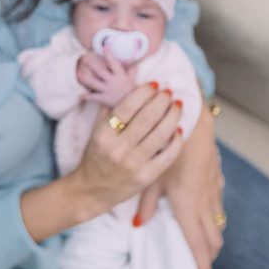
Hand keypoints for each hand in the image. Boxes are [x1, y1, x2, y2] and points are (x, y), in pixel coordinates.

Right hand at [67, 85, 182, 220]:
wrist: (90, 190)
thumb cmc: (96, 155)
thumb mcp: (96, 129)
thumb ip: (111, 105)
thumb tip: (130, 78)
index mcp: (104, 134)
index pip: (128, 106)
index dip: (145, 91)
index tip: (155, 84)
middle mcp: (118, 149)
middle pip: (148, 117)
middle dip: (163, 100)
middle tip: (169, 93)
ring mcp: (133, 165)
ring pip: (161, 134)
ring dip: (173, 116)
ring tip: (177, 106)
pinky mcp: (145, 177)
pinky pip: (168, 155)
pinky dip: (177, 140)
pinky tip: (179, 129)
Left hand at [76, 51, 136, 107]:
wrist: (133, 106)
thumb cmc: (133, 92)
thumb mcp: (133, 81)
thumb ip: (132, 73)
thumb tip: (134, 67)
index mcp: (120, 75)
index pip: (113, 63)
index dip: (109, 55)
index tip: (104, 47)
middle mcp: (113, 81)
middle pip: (100, 71)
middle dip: (92, 64)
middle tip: (84, 58)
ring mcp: (107, 90)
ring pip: (94, 83)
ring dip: (85, 78)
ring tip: (79, 74)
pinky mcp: (104, 99)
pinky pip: (94, 97)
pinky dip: (87, 96)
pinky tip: (80, 94)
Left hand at [135, 102, 223, 268]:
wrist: (193, 119)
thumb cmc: (168, 144)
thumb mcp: (153, 175)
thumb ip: (146, 202)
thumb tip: (138, 225)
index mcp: (187, 204)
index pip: (196, 241)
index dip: (201, 262)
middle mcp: (203, 200)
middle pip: (212, 235)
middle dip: (209, 253)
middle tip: (205, 266)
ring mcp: (212, 188)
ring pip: (217, 220)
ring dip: (214, 235)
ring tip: (210, 245)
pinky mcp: (215, 176)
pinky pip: (217, 203)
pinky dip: (215, 215)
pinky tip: (211, 213)